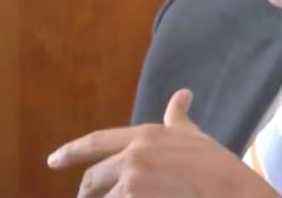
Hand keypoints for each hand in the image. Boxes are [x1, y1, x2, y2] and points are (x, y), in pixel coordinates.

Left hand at [48, 88, 278, 197]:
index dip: (71, 151)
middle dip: (86, 193)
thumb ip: (179, 116)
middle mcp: (133, 153)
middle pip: (92, 178)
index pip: (96, 141)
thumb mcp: (194, 136)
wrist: (230, 189)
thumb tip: (182, 94)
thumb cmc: (216, 165)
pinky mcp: (133, 197)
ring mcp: (133, 177)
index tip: (52, 161)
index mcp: (144, 135)